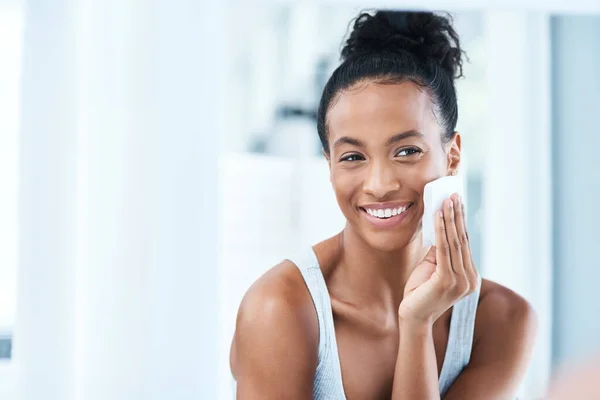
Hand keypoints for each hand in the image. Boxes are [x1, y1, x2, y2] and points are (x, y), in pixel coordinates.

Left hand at [398, 194, 478, 324]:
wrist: (412, 316)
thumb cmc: (419, 291)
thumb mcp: (432, 266)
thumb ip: (439, 251)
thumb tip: (440, 227)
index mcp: (469, 275)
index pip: (465, 243)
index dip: (461, 221)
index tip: (458, 202)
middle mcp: (469, 278)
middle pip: (462, 240)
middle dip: (457, 215)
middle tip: (454, 194)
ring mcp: (461, 281)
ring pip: (454, 242)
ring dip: (449, 218)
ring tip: (447, 200)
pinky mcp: (447, 281)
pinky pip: (443, 249)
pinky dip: (440, 229)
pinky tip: (438, 215)